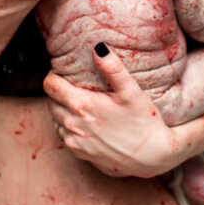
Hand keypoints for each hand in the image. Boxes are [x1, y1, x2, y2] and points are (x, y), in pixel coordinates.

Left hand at [44, 43, 186, 178]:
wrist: (153, 157)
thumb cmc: (144, 122)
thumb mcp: (132, 92)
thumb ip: (114, 69)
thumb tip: (99, 48)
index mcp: (82, 106)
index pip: (50, 86)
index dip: (55, 74)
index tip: (66, 70)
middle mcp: (73, 125)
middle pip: (50, 101)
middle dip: (58, 90)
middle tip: (74, 83)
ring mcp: (75, 142)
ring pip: (55, 119)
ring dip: (62, 108)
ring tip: (80, 100)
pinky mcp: (81, 154)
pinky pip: (64, 135)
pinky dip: (68, 125)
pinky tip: (85, 120)